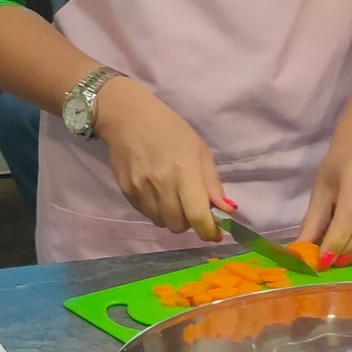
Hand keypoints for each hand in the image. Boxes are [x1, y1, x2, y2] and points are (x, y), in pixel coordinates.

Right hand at [92, 77, 225, 240]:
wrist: (129, 118)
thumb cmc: (171, 131)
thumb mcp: (200, 151)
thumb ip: (212, 184)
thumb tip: (226, 211)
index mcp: (184, 172)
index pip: (197, 217)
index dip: (208, 231)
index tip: (213, 233)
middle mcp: (161, 185)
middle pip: (178, 225)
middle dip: (189, 222)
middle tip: (191, 207)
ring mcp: (140, 189)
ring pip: (161, 222)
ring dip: (171, 217)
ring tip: (172, 198)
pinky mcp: (126, 191)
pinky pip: (145, 214)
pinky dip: (155, 210)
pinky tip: (156, 192)